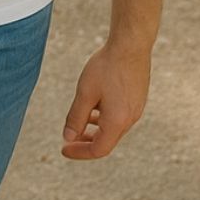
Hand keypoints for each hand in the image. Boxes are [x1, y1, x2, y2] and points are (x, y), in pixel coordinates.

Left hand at [61, 41, 151, 159]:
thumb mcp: (85, 93)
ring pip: (113, 129)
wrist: (130, 47)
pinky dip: (103, 120)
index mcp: (118, 121)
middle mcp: (130, 119)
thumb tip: (68, 137)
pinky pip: (118, 118)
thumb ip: (76, 117)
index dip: (79, 152)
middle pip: (107, 142)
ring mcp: (136, 110)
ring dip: (94, 131)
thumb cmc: (106, 68)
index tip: (63, 149)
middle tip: (67, 141)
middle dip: (85, 143)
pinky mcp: (136, 100)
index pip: (98, 149)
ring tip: (77, 126)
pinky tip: (92, 109)